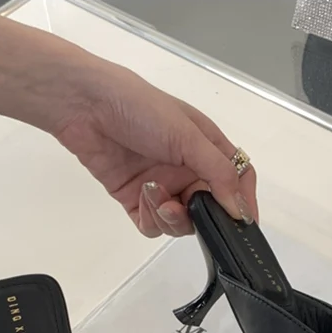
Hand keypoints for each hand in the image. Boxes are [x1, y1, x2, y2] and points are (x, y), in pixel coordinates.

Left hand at [49, 54, 257, 237]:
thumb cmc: (141, 108)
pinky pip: (152, 225)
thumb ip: (218, 174)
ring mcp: (161, 186)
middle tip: (184, 206)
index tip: (245, 225)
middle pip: (208, 209)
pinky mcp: (135, 199)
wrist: (87, 107)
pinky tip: (141, 196)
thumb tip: (240, 209)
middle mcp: (187, 169)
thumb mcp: (188, 136)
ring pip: (179, 223)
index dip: (244, 202)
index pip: (237, 180)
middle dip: (198, 215)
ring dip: (169, 216)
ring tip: (152, 193)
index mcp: (206, 147)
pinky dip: (150, 218)